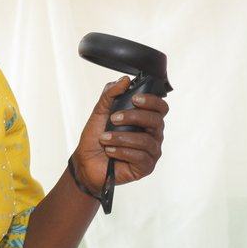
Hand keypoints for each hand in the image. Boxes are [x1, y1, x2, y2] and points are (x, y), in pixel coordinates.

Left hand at [70, 77, 167, 191]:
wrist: (85, 162)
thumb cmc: (96, 137)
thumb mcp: (100, 112)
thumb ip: (110, 94)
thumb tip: (124, 80)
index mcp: (146, 120)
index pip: (160, 107)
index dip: (152, 101)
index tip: (134, 98)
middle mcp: (153, 135)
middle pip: (157, 121)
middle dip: (134, 117)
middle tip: (114, 118)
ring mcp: (151, 152)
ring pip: (146, 140)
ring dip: (122, 137)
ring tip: (105, 139)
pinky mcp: (146, 167)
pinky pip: (140, 156)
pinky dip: (122, 151)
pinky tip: (110, 151)